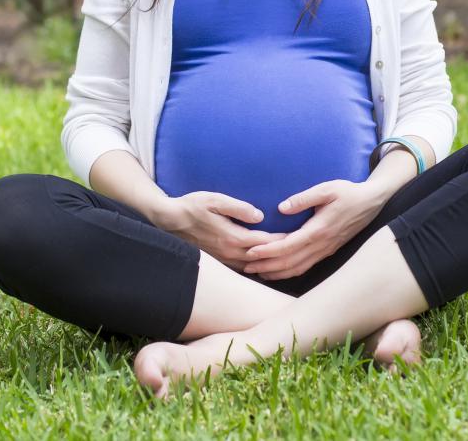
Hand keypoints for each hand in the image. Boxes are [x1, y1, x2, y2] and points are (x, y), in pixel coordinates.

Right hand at [155, 191, 287, 270]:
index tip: (298, 236)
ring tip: (286, 257)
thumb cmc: (192, 206)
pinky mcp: (218, 260)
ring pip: (253, 266)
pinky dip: (256, 266)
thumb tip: (260, 215)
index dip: (282, 240)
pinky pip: (242, 267)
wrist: (169, 220)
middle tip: (299, 248)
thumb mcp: (215, 200)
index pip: (264, 242)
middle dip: (280, 253)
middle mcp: (229, 253)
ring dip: (269, 263)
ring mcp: (223, 259)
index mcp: (231, 237)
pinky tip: (264, 262)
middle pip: (261, 257)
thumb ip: (238, 207)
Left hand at [242, 180, 385, 279]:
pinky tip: (278, 271)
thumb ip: (303, 199)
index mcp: (318, 230)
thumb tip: (281, 208)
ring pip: (297, 268)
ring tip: (256, 272)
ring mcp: (325, 251)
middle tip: (245, 267)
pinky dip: (289, 272)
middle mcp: (321, 245)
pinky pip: (305, 267)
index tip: (250, 251)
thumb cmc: (348, 192)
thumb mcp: (326, 189)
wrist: (371, 202)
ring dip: (276, 272)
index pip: (287, 246)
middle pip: (289, 262)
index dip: (267, 251)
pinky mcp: (327, 251)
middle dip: (266, 266)